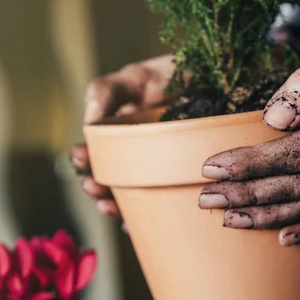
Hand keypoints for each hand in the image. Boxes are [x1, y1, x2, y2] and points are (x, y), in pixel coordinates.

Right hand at [70, 54, 176, 217]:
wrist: (218, 78)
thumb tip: (88, 120)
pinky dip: (149, 220)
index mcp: (119, 135)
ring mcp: (160, 174)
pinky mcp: (183, 184)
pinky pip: (165, 207)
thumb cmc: (172, 76)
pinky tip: (138, 224)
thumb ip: (107, 91)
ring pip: (133, 199)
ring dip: (115, 208)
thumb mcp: (137, 77)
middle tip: (94, 187)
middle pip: (110, 181)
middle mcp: (137, 159)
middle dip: (96, 188)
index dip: (83, 159)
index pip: (94, 153)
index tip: (81, 159)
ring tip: (109, 206)